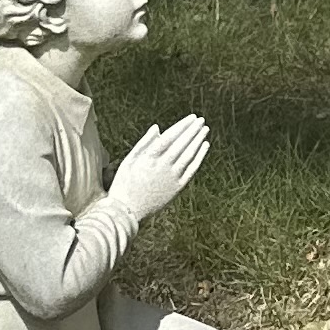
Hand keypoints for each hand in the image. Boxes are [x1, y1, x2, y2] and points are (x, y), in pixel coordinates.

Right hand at [110, 113, 209, 230]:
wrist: (126, 211)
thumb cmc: (124, 184)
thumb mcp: (128, 161)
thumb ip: (144, 143)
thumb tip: (157, 127)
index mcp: (149, 158)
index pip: (171, 137)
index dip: (182, 126)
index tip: (192, 118)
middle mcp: (163, 166)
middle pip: (182, 144)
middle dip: (193, 130)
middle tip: (201, 120)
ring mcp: (171, 178)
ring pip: (189, 155)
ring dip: (198, 141)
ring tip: (205, 130)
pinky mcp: (177, 188)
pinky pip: (191, 169)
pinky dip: (199, 157)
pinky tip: (204, 146)